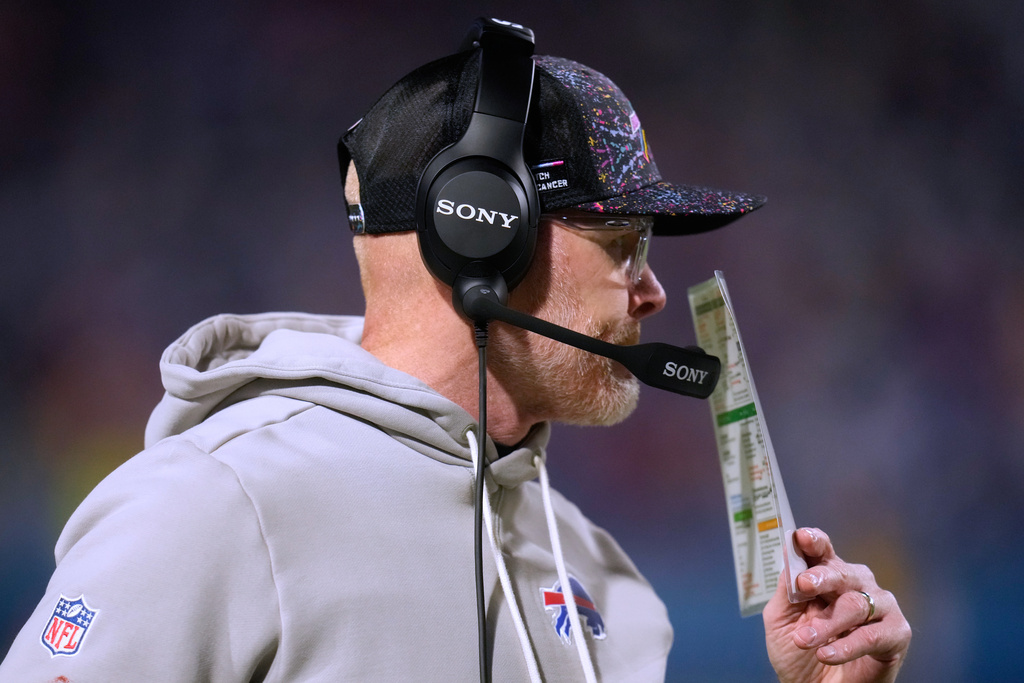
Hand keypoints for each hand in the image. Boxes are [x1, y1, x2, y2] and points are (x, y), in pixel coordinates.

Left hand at [763, 527, 911, 682]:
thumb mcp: (781, 620)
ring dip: (827, 623)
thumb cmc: (799, 652)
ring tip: (805, 640)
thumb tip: (789, 559)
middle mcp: (856, 585)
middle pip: (842, 572)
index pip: (822, 550)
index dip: (814, 541)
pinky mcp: (896, 633)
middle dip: (822, 576)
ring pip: (856, 605)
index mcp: (827, 576)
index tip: (801, 537)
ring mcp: (880, 606)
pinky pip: (872, 635)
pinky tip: (827, 654)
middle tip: (804, 584)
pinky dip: (847, 645)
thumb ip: (786, 591)